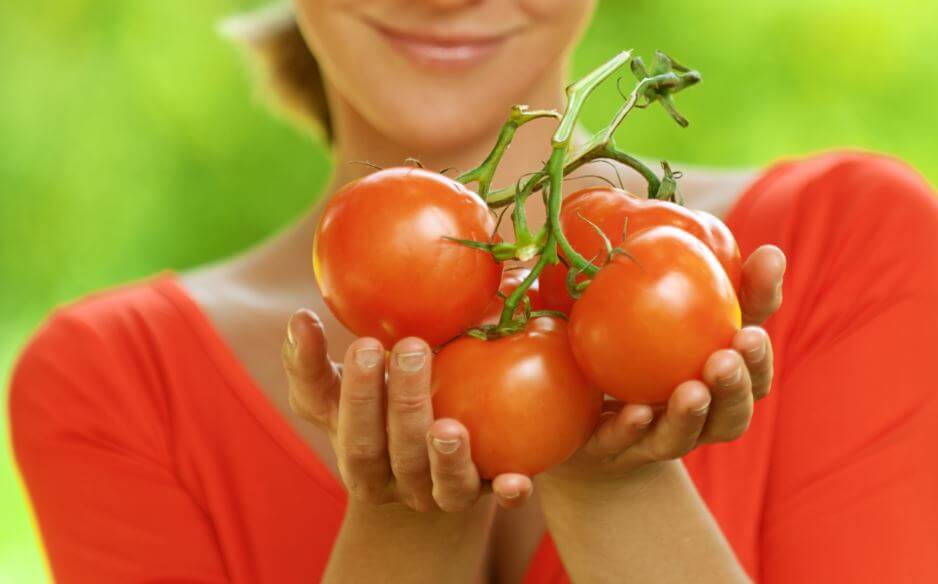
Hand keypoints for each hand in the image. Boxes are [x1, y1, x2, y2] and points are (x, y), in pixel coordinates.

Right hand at [282, 312, 533, 510]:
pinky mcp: (481, 492)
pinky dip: (505, 492)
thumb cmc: (374, 409)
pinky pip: (494, 497)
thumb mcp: (337, 389)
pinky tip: (517, 481)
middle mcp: (390, 478)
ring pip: (436, 481)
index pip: (344, 423)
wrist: (420, 463)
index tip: (365, 342)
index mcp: (352, 448)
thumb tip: (298, 319)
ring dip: (443, 456)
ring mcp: (435, 491)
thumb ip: (309, 360)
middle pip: (389, 450)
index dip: (352, 389)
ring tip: (449, 426)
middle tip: (412, 347)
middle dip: (397, 402)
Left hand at [546, 245, 784, 482]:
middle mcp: (697, 415)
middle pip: (734, 411)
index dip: (760, 349)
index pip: (753, 365)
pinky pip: (626, 445)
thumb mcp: (653, 300)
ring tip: (692, 389)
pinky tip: (638, 411)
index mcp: (717, 376)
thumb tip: (720, 231)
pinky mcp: (612, 451)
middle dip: (738, 385)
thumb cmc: (624, 338)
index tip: (752, 325)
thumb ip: (693, 272)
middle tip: (728, 355)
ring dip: (694, 414)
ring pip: (688, 436)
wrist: (570, 404)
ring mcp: (656, 438)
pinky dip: (635, 430)